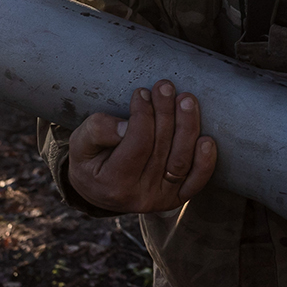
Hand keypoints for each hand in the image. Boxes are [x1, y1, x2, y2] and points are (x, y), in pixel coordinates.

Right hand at [66, 80, 217, 212]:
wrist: (98, 189)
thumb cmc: (89, 160)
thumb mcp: (80, 143)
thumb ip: (98, 131)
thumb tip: (127, 125)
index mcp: (113, 183)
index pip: (137, 144)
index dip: (143, 115)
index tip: (142, 92)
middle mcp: (139, 196)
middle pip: (162, 149)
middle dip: (166, 113)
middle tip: (165, 87)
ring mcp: (160, 199)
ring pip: (181, 161)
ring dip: (188, 127)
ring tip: (186, 100)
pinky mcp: (176, 198)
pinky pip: (196, 181)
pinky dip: (205, 162)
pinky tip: (207, 140)